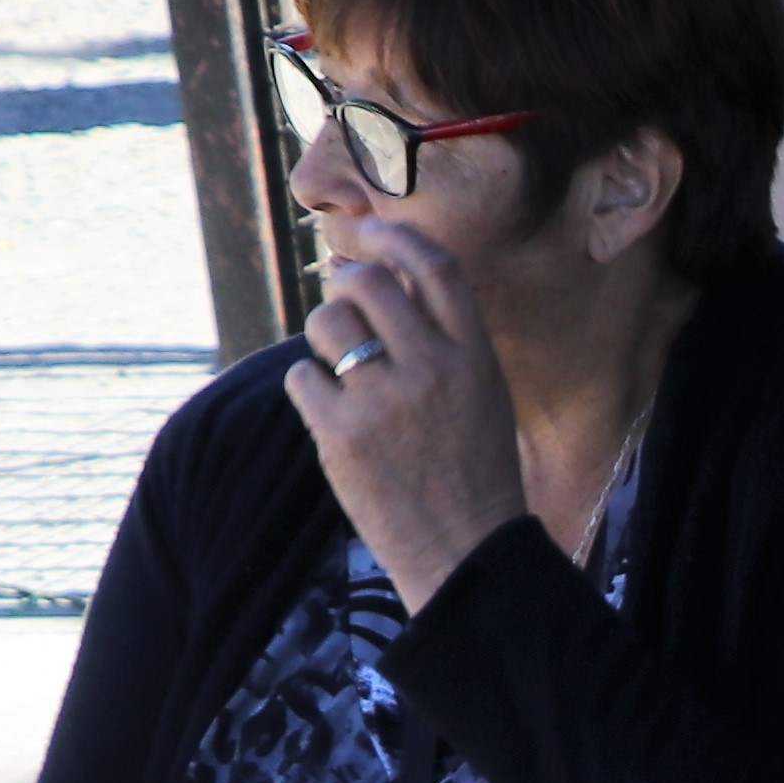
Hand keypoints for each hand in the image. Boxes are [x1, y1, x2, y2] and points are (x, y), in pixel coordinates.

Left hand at [285, 218, 533, 607]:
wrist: (464, 551)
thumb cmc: (473, 471)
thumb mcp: (482, 394)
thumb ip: (445, 337)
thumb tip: (388, 275)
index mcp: (474, 356)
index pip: (435, 268)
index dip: (397, 239)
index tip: (372, 231)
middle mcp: (431, 369)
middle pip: (368, 284)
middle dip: (344, 283)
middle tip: (340, 299)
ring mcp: (384, 402)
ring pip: (327, 323)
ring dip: (322, 335)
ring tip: (336, 366)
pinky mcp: (341, 435)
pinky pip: (301, 376)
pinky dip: (308, 386)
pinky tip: (328, 410)